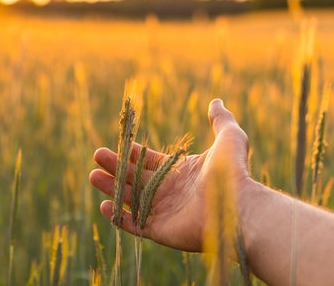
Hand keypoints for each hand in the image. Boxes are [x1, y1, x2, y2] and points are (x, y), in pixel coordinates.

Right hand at [89, 98, 252, 251]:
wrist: (240, 207)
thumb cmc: (234, 172)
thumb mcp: (229, 137)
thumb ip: (220, 120)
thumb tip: (216, 101)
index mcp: (182, 172)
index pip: (150, 162)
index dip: (133, 154)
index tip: (115, 145)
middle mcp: (171, 192)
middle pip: (136, 179)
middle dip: (116, 168)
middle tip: (97, 157)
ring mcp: (165, 213)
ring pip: (131, 199)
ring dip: (112, 188)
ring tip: (93, 176)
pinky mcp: (161, 232)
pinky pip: (135, 225)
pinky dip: (119, 217)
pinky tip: (104, 204)